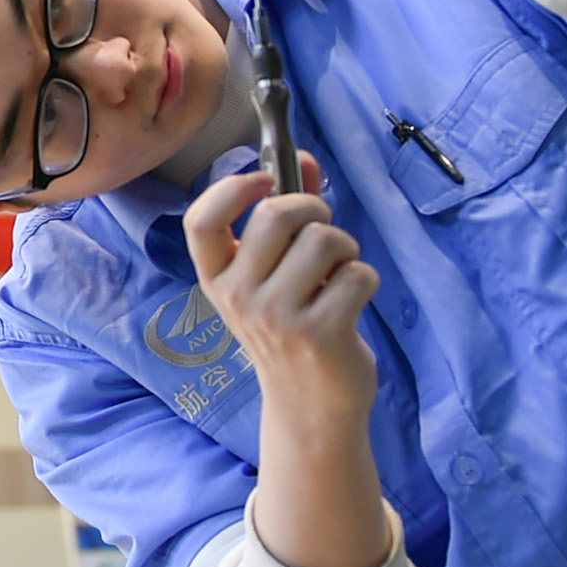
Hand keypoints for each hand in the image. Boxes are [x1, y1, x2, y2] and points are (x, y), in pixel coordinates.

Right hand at [181, 154, 380, 432]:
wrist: (308, 406)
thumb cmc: (291, 329)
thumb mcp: (272, 279)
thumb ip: (286, 218)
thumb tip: (303, 160)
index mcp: (217, 279)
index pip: (201, 220)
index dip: (232, 188)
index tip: (263, 177)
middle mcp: (238, 297)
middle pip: (276, 214)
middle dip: (314, 209)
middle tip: (322, 233)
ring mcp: (277, 318)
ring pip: (325, 240)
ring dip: (346, 248)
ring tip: (340, 273)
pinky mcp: (320, 334)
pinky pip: (358, 275)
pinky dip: (365, 280)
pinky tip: (352, 302)